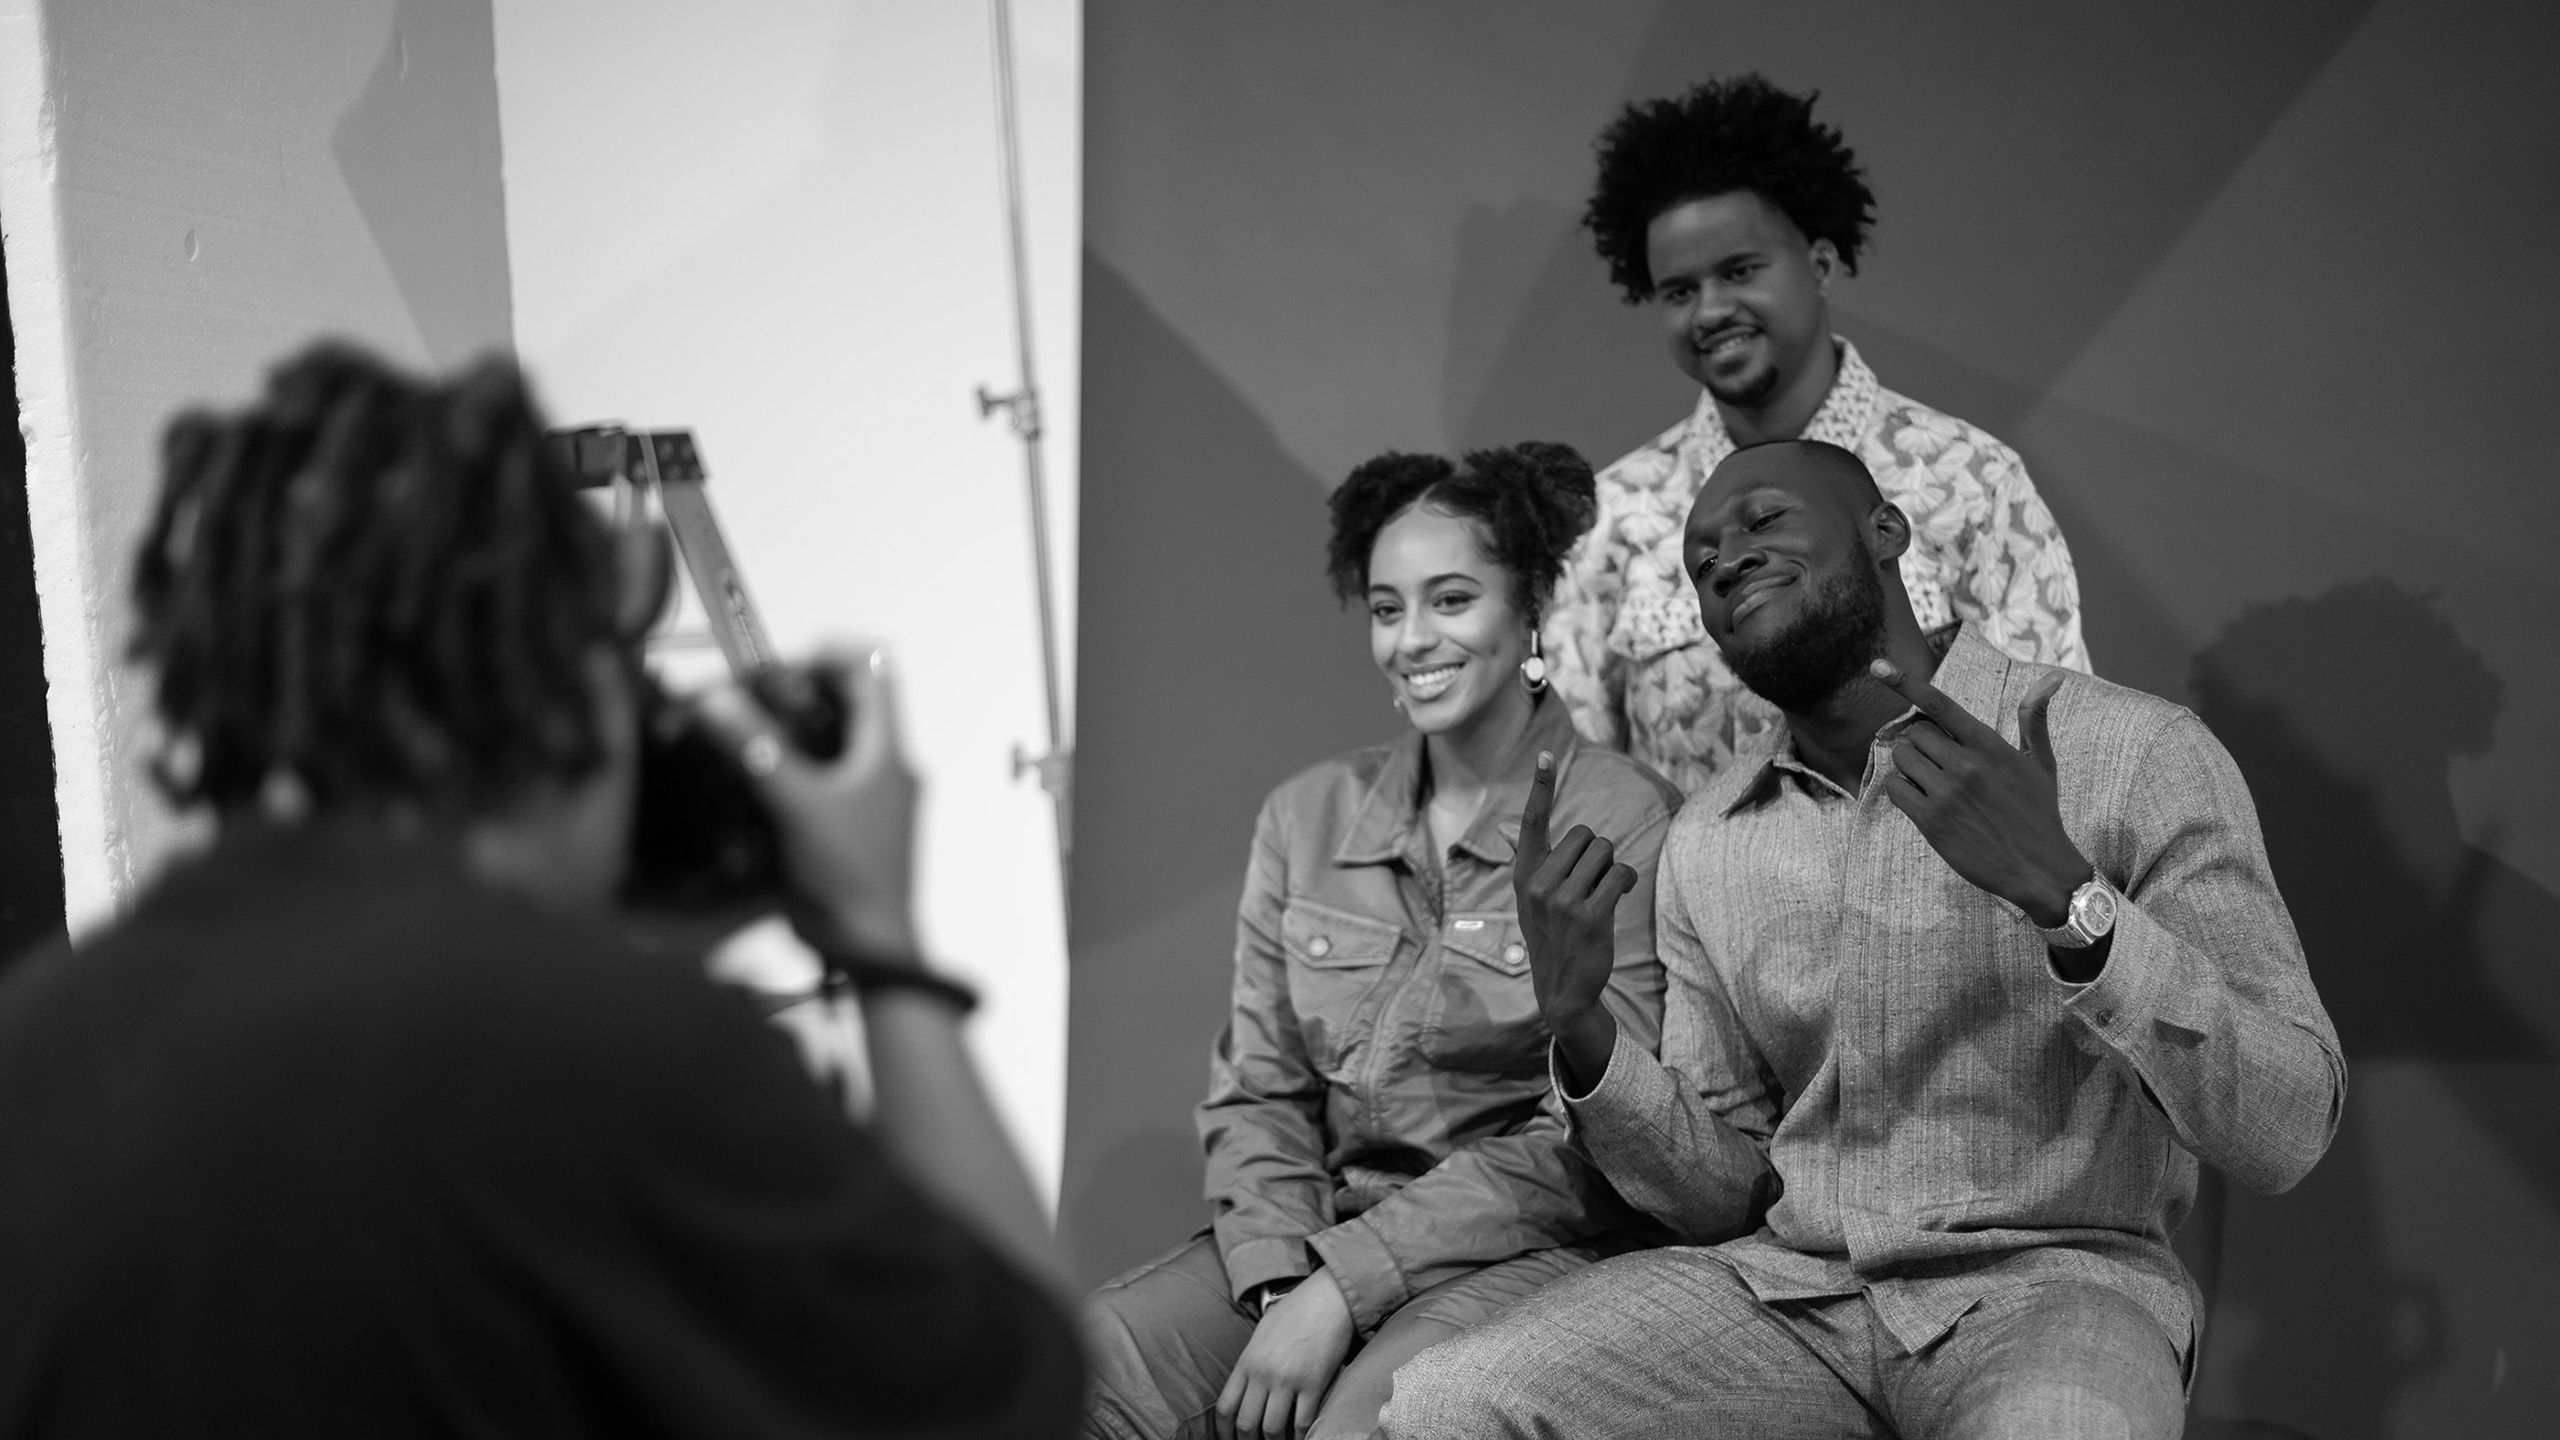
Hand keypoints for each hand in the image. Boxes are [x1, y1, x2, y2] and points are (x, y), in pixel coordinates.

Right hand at [696, 641, 919, 956]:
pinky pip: (814, 781)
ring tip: (737, 732)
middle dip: (793, 695)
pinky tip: (746, 778)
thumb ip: (756, 750)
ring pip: (825, 744)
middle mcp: (883, 769)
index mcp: (888, 753)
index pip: (873, 673)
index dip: (828, 656)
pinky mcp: (842, 827)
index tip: (777, 666)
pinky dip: (782, 770)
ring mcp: (866, 800)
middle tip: (745, 699)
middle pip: (843, 706)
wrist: (866, 949)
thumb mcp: (798, 803)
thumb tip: (717, 701)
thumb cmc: (850, 877)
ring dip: (784, 733)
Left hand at [1215, 1269, 1354, 1439]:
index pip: (1225, 1406)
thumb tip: (1247, 1386)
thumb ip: (1251, 1361)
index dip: (1224, 1431)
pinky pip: (1302, 1422)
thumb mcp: (1262, 1332)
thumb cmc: (1295, 1310)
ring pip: (1272, 1428)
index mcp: (1247, 1361)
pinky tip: (1300, 1438)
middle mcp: (1263, 1373)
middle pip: (1246, 1423)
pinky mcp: (1314, 1384)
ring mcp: (1288, 1380)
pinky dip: (1299, 1436)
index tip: (1229, 1439)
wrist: (1328, 1298)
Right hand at [1513, 750, 1635, 1087]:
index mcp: (1523, 875)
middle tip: (1590, 883)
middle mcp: (1537, 884)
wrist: (1561, 992)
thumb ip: (1526, 860)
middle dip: (1598, 854)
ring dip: (1613, 870)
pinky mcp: (1589, 916)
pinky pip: (1620, 875)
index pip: (1532, 823)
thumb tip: (1506, 828)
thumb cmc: (1551, 936)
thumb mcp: (1529, 899)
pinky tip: (1617, 900)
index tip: (1544, 755)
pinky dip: (1624, 883)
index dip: (1540, 787)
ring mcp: (1562, 901)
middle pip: (1587, 835)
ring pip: (1606, 854)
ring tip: (1601, 896)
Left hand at [1869, 660, 2089, 924]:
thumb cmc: (2038, 812)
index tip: (1877, 666)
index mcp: (1990, 746)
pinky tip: (1923, 799)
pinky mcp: (1932, 821)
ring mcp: (1947, 794)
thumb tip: (2051, 678)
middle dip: (1920, 743)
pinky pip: (1895, 789)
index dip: (1905, 683)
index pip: (1940, 705)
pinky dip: (1902, 790)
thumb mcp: (2040, 762)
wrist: (2039, 869)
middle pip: (1914, 732)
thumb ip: (2033, 719)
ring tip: (1934, 781)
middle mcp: (1966, 766)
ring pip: (1901, 758)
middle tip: (1939, 761)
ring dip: (1909, 765)